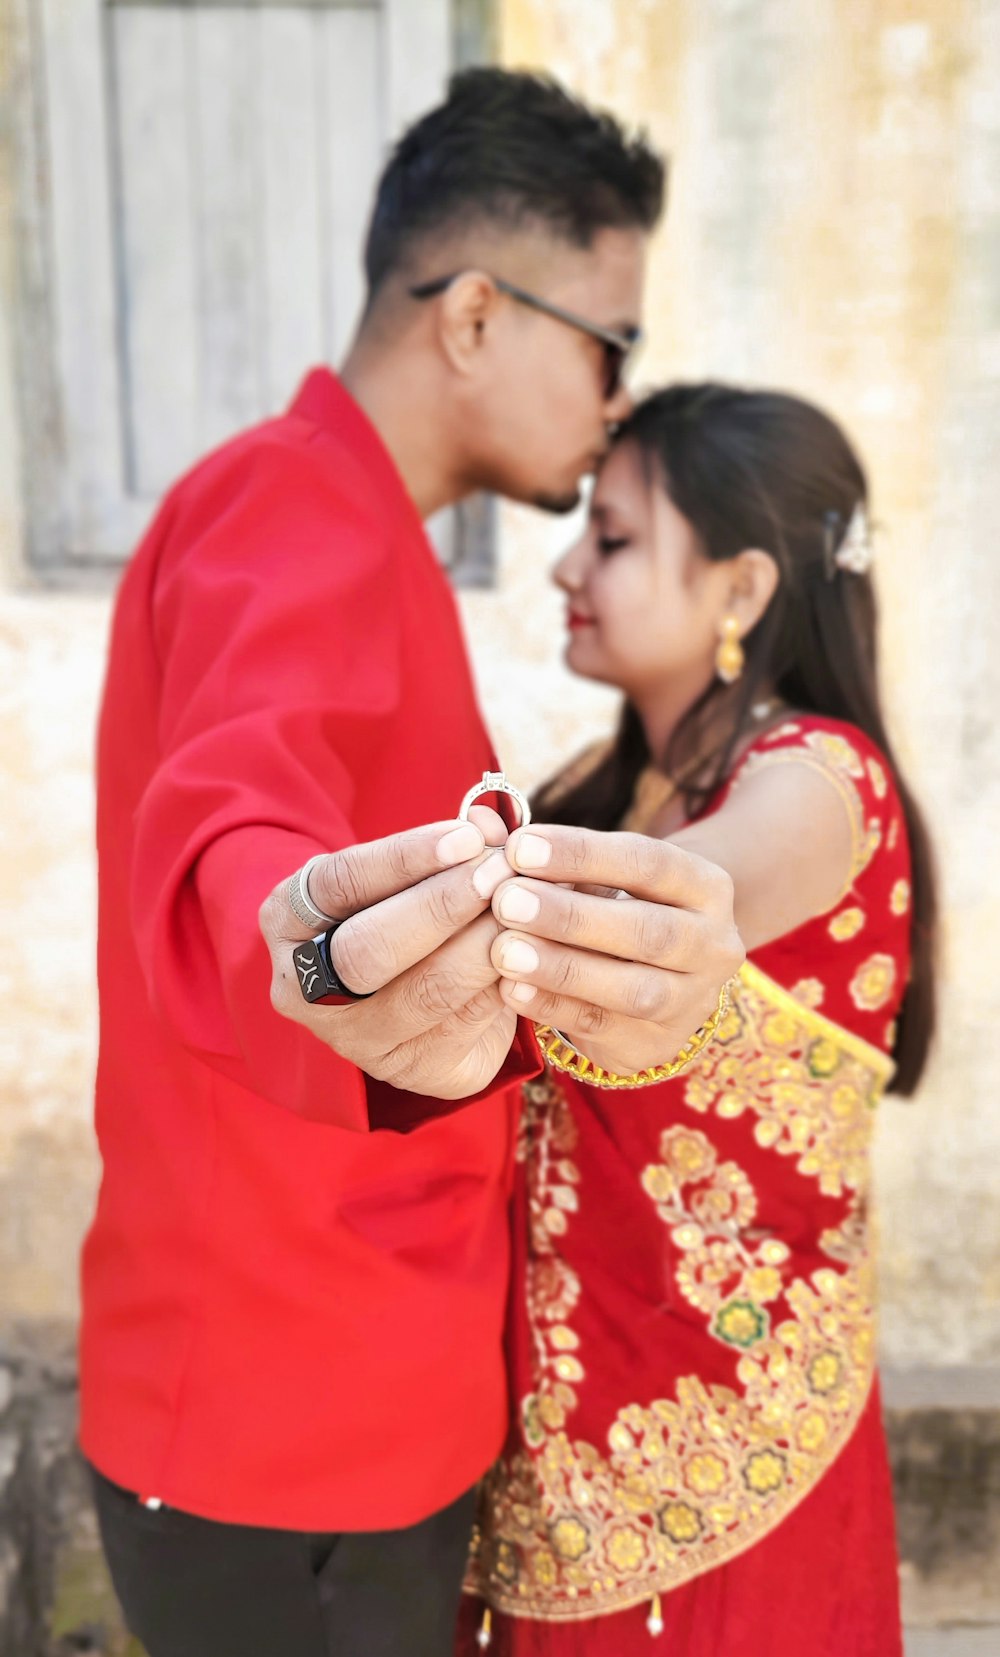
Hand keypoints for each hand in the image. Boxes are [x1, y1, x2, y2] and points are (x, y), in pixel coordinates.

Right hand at [259, 810, 517, 1098]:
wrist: (406, 989)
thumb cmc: (401, 907)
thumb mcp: (408, 873)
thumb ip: (447, 846)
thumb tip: (491, 822)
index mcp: (288, 921)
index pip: (340, 883)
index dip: (406, 858)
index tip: (467, 836)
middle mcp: (305, 988)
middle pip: (368, 951)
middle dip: (441, 907)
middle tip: (498, 873)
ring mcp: (354, 1039)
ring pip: (426, 992)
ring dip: (484, 944)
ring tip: (526, 907)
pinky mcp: (412, 1069)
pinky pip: (468, 1024)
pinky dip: (507, 980)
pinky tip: (534, 949)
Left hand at [489, 825, 744, 1072]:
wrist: (664, 978)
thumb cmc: (621, 906)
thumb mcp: (606, 875)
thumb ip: (556, 858)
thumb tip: (489, 829)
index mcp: (707, 887)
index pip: (650, 862)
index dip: (583, 854)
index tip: (519, 848)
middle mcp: (713, 946)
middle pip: (649, 932)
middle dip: (571, 916)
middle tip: (506, 900)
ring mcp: (692, 1001)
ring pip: (633, 990)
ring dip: (562, 968)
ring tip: (503, 950)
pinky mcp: (658, 1044)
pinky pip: (603, 1028)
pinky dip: (553, 1007)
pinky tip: (511, 989)